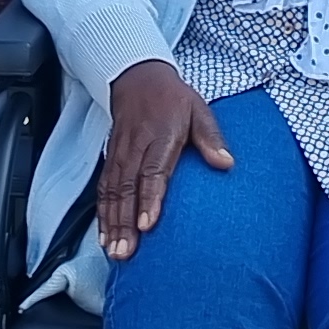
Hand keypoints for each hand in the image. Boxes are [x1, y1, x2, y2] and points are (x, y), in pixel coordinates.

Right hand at [95, 59, 231, 259]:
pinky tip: (103, 235)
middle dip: (124, 222)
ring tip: (113, 251)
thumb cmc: (172, 98)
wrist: (138, 77)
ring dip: (111, 223)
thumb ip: (211, 137)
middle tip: (125, 251)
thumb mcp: (198, 109)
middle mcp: (136, 147)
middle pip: (127, 188)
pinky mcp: (110, 158)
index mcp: (159, 136)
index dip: (149, 199)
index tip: (147, 224)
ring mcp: (120, 154)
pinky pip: (103, 188)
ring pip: (112, 192)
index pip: (152, 171)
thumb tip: (226, 162)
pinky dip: (102, 213)